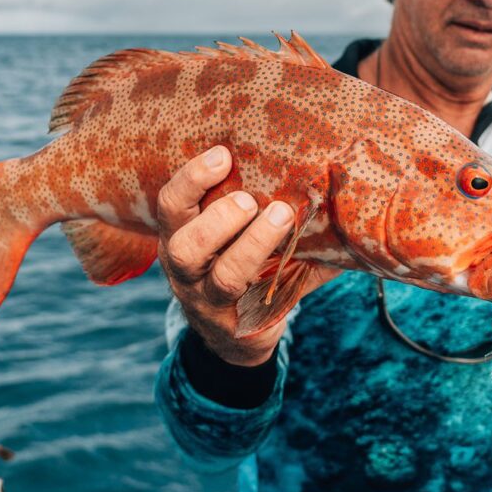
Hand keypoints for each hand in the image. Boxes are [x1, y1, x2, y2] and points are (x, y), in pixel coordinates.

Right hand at [157, 146, 338, 365]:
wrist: (237, 336)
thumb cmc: (242, 267)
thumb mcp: (237, 236)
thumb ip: (260, 205)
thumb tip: (319, 169)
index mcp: (181, 237)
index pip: (171, 205)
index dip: (191, 179)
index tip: (223, 155)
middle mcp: (186, 271)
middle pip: (184, 247)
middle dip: (218, 218)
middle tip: (249, 199)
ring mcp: (211, 302)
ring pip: (224, 278)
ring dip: (254, 245)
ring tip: (280, 217)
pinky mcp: (240, 327)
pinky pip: (259, 306)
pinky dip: (285, 283)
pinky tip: (303, 264)